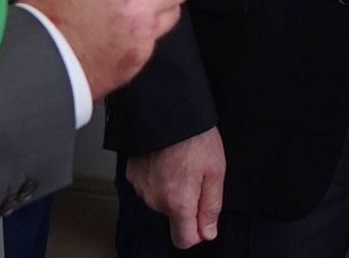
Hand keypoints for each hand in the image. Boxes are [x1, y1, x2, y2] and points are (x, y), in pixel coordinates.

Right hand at [20, 0, 190, 98]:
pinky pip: (152, 40)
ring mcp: (142, 34)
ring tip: (134, 12)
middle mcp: (138, 3)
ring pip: (173, 12)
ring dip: (158, 8)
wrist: (37, 68)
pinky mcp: (139, 59)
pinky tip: (118, 37)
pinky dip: (140, 35)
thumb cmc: (43, 21)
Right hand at [127, 126, 225, 248]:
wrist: (167, 108)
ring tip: (181, 161)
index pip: (184, 240)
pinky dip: (158, 177)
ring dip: (171, 188)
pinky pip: (149, 185)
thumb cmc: (194, 135)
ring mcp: (141, 187)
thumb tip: (208, 232)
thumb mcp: (215, 171)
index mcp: (178, 202)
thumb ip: (211, 207)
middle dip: (186, 202)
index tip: (203, 215)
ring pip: (161, 200)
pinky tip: (166, 158)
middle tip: (195, 174)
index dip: (197, 231)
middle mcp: (155, 200)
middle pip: (174, 217)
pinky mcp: (132, 174)